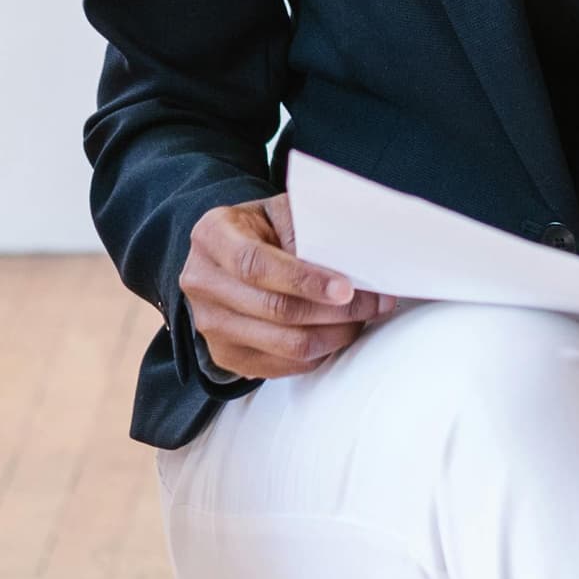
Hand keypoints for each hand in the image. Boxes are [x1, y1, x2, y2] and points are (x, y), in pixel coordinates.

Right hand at [180, 196, 392, 380]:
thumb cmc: (259, 230)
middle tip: (375, 302)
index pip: (256, 265)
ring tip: (361, 318)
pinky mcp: (226, 356)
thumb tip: (350, 260)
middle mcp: (202, 282)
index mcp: (212, 237)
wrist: (225, 258)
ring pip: (285, 345)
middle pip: (276, 309)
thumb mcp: (276, 212)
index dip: (304, 280)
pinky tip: (336, 332)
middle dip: (336, 311)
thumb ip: (305, 228)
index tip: (346, 288)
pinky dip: (320, 353)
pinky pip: (284, 366)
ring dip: (335, 334)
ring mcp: (210, 325)